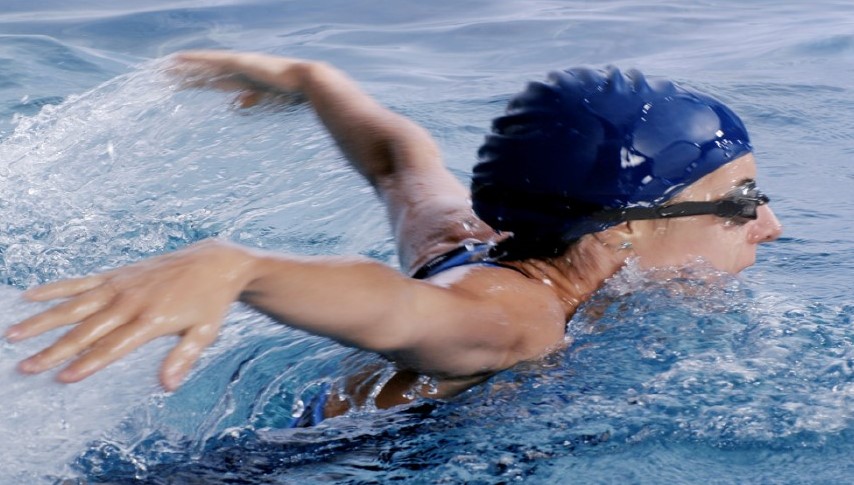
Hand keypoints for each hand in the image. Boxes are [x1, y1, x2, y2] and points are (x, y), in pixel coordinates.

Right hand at [4, 240, 256, 390]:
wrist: (215, 262)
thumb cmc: (210, 301)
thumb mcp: (206, 331)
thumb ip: (184, 358)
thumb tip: (168, 386)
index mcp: (152, 319)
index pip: (113, 346)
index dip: (88, 363)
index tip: (62, 378)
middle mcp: (131, 301)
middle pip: (86, 329)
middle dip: (54, 350)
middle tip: (25, 367)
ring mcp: (120, 285)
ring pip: (74, 304)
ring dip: (43, 319)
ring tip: (13, 334)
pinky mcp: (117, 274)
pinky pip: (80, 281)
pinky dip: (55, 289)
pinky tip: (29, 296)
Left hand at [169, 50, 312, 107]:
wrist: (306, 83)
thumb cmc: (292, 95)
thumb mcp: (268, 100)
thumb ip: (252, 100)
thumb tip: (237, 104)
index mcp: (245, 79)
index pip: (215, 80)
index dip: (198, 80)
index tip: (182, 82)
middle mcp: (238, 69)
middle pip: (206, 71)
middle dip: (185, 74)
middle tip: (163, 75)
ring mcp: (238, 63)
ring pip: (205, 65)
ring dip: (184, 67)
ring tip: (163, 68)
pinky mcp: (240, 62)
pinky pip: (212, 61)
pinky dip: (195, 60)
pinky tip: (179, 60)